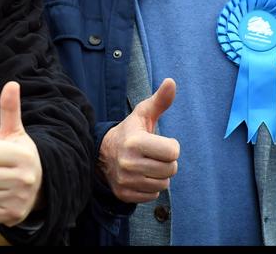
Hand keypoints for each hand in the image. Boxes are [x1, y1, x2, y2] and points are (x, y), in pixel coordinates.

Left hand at [0, 81, 42, 226]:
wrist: (39, 185)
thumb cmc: (19, 155)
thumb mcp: (15, 132)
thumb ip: (10, 109)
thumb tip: (11, 83)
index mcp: (24, 155)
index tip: (2, 154)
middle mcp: (26, 179)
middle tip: (1, 170)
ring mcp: (21, 200)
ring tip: (2, 184)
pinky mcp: (14, 216)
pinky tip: (2, 198)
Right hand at [98, 78, 179, 203]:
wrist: (102, 153)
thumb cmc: (130, 132)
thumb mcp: (142, 115)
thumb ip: (160, 101)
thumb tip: (171, 81)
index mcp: (135, 142)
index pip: (173, 152)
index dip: (171, 146)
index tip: (159, 142)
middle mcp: (128, 163)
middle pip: (171, 169)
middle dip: (166, 161)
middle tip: (153, 154)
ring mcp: (125, 180)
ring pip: (163, 184)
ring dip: (159, 175)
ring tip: (146, 164)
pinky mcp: (124, 194)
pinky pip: (152, 195)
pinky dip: (150, 186)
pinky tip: (140, 175)